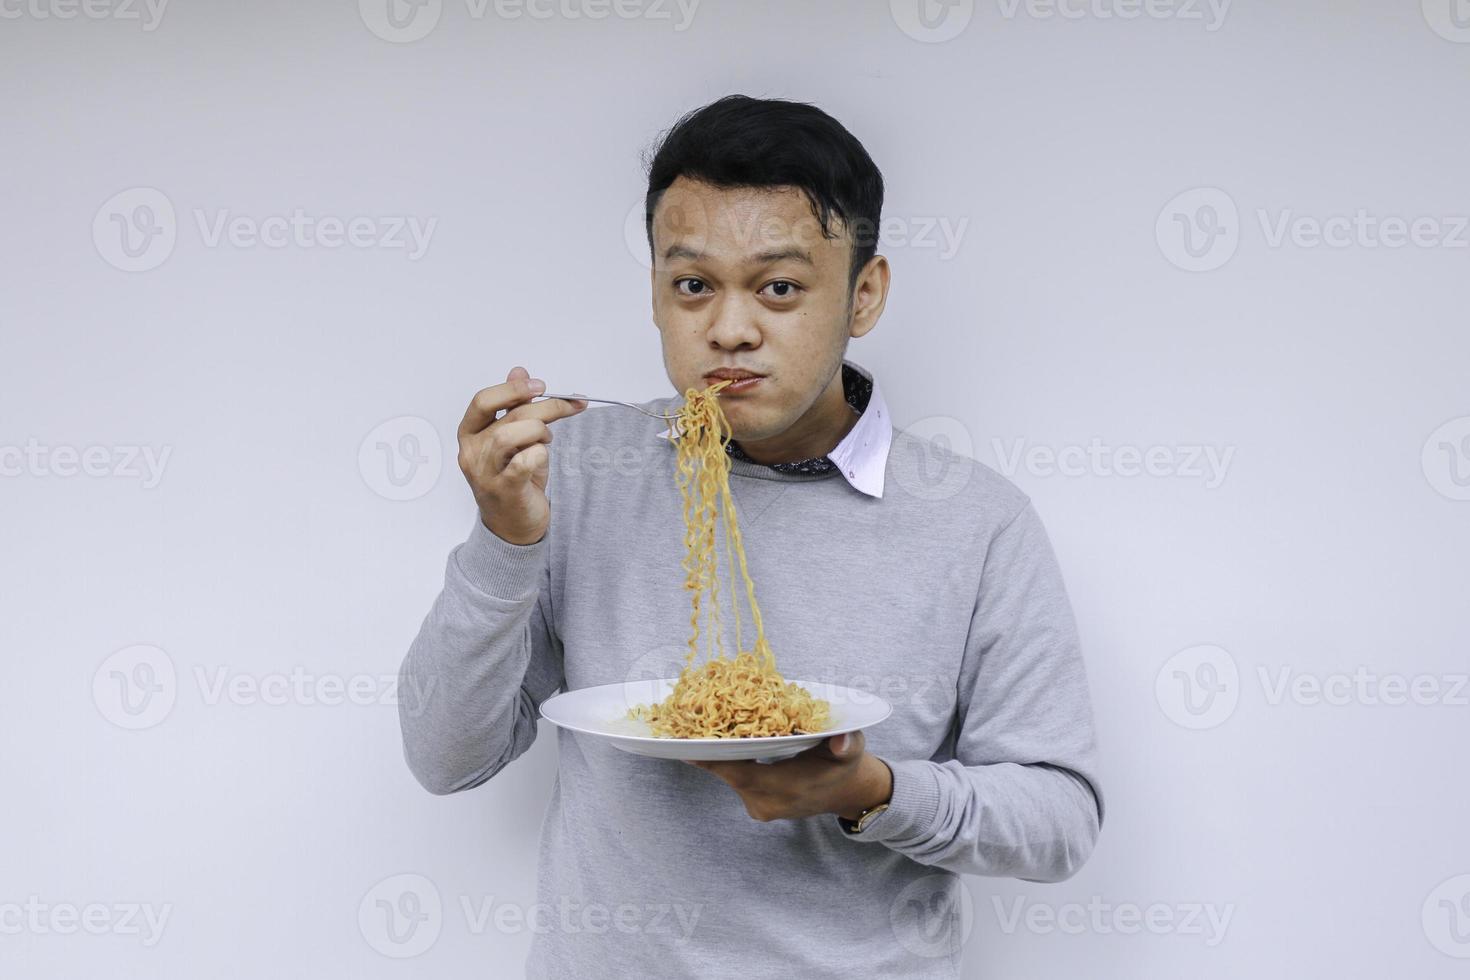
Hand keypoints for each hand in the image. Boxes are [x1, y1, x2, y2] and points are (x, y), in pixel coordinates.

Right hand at [457, 366, 586, 545]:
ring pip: (511, 435)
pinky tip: (542, 458)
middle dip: (544, 407)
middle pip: (507, 416)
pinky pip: (523, 462)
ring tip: (547, 440)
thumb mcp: (514, 439)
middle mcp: (472, 452)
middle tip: (569, 405)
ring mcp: (485, 473)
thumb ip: (514, 406)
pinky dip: (539, 454)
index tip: (540, 385)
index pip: (483, 400)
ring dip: (539, 431)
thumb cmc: (514, 479)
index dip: (512, 388)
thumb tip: (519, 371)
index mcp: (470, 434)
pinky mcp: (504, 490)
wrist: (513, 526)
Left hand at [685, 731, 892, 822]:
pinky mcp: (757, 806)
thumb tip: (841, 741)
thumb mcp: (851, 749)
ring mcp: (761, 808)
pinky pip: (735, 781)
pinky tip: (717, 742)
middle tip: (685, 726)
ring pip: (731, 778)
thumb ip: (847, 744)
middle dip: (710, 752)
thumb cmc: (844, 764)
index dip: (716, 762)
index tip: (690, 747)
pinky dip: (727, 763)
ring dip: (717, 756)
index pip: (744, 776)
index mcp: (789, 789)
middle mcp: (770, 803)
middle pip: (730, 775)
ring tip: (697, 729)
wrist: (845, 792)